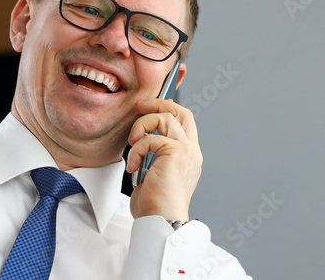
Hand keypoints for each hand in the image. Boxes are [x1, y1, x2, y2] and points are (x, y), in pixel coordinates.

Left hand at [125, 98, 202, 221]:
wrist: (162, 220)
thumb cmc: (155, 206)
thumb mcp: (154, 175)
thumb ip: (154, 158)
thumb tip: (141, 145)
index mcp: (189, 157)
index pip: (184, 123)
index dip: (167, 110)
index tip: (147, 110)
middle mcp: (192, 152)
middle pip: (182, 112)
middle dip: (159, 103)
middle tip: (140, 106)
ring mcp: (187, 150)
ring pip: (166, 118)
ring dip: (143, 125)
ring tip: (132, 142)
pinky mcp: (176, 152)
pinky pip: (150, 138)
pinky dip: (137, 149)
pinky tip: (134, 166)